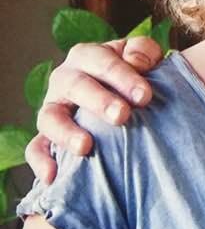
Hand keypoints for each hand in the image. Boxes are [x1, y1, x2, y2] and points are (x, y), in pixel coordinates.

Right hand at [25, 36, 162, 183]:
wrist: (124, 97)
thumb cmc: (135, 74)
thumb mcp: (143, 57)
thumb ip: (142, 52)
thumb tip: (136, 62)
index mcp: (88, 56)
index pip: (102, 61)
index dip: (123, 77)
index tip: (145, 96)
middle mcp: (65, 79)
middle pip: (76, 86)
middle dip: (99, 101)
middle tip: (122, 116)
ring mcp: (53, 107)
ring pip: (50, 117)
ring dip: (66, 132)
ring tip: (86, 146)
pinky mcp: (47, 135)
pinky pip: (36, 148)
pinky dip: (41, 161)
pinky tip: (53, 176)